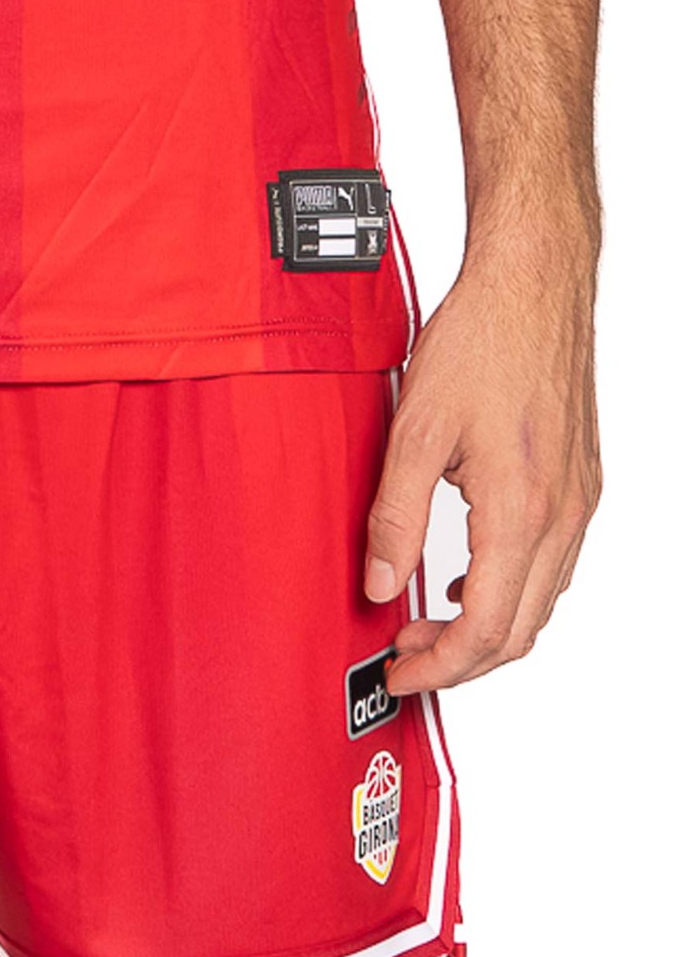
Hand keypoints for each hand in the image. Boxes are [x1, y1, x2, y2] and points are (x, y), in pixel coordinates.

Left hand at [363, 243, 600, 694]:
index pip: (486, 628)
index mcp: (522, 509)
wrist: (534, 281)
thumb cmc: (482, 341)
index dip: (438, 667)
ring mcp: (578, 501)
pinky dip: (508, 594)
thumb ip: (393, 519)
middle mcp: (563, 514)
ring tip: (422, 624)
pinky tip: (461, 581)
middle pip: (518, 632)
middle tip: (402, 659)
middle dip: (458, 662)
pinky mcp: (579, 485)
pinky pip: (551, 568)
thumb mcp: (414, 434)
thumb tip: (377, 584)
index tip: (396, 675)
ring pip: (540, 605)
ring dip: (483, 631)